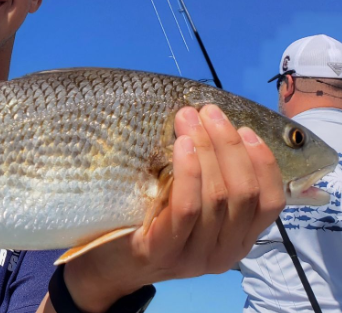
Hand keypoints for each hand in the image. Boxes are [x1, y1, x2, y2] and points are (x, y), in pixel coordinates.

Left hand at [61, 105, 284, 312]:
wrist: (108, 264)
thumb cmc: (150, 223)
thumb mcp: (190, 207)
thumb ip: (211, 183)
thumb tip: (217, 127)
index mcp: (238, 241)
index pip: (270, 202)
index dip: (262, 162)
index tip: (244, 129)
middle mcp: (224, 254)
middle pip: (243, 193)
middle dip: (228, 145)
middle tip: (207, 112)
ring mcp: (195, 257)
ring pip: (217, 197)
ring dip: (207, 149)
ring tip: (188, 119)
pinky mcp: (163, 253)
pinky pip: (186, 209)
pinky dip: (189, 172)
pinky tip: (182, 145)